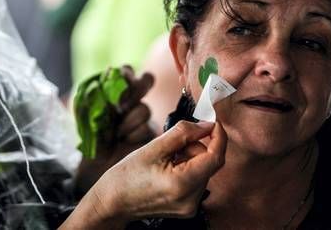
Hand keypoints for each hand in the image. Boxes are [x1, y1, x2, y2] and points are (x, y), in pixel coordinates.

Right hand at [61, 121, 226, 228]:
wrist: (112, 202)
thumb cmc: (126, 176)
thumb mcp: (153, 147)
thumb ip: (183, 133)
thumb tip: (207, 125)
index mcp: (182, 183)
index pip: (216, 157)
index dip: (218, 136)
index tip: (213, 122)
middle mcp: (191, 199)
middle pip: (209, 163)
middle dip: (195, 147)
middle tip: (172, 145)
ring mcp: (190, 207)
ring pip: (203, 170)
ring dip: (190, 158)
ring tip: (165, 160)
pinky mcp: (187, 208)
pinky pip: (197, 180)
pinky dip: (187, 169)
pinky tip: (168, 170)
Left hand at [75, 66, 155, 193]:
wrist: (95, 165)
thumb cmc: (90, 136)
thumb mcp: (86, 113)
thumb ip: (95, 93)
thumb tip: (107, 76)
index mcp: (115, 90)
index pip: (126, 71)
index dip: (126, 74)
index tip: (118, 84)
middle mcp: (131, 100)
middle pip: (147, 80)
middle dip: (138, 89)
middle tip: (123, 104)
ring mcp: (142, 116)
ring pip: (144, 109)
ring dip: (129, 120)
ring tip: (116, 133)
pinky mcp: (149, 133)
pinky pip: (147, 128)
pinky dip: (134, 134)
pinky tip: (124, 140)